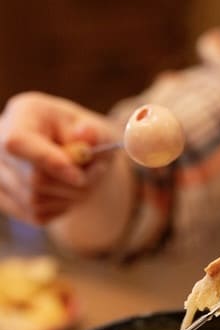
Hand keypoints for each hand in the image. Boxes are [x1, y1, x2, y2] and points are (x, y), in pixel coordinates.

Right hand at [0, 92, 117, 224]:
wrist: (78, 156)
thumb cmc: (88, 138)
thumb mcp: (99, 129)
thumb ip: (96, 133)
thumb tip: (85, 135)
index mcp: (23, 114)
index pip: (19, 142)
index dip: (48, 162)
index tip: (79, 177)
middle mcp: (0, 141)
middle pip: (32, 178)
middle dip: (72, 184)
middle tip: (98, 171)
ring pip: (35, 200)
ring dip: (71, 197)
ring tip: (84, 179)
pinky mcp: (5, 198)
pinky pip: (36, 215)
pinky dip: (60, 208)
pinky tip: (67, 191)